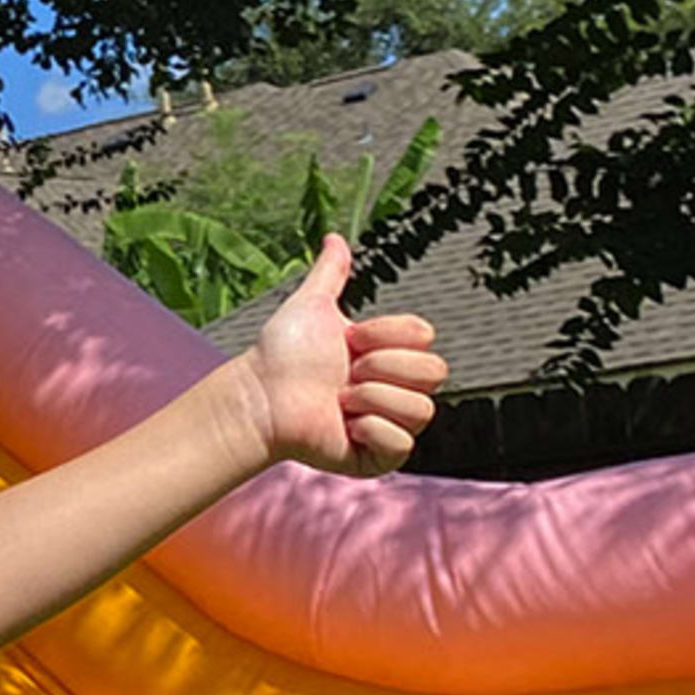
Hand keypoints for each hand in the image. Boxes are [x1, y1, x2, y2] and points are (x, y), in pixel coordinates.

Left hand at [248, 235, 448, 478]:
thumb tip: (334, 238)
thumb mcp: (311, 305)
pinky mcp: (381, 456)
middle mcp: (398, 388)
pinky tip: (344, 425)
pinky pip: (404, 443)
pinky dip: (371, 430)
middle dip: (381, 366)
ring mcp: (392, 424)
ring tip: (338, 400)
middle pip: (434, 372)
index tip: (349, 339)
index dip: (385, 335)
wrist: (260, 396)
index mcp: (391, 354)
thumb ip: (329, 274)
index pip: (425, 336)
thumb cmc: (282, 354)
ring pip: (421, 409)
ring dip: (371, 399)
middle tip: (344, 372)